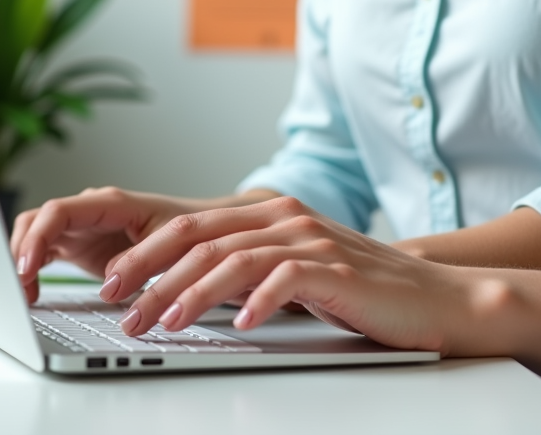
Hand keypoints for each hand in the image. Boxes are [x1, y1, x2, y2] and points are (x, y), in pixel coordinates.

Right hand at [10, 187, 203, 303]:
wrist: (192, 234)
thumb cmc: (184, 231)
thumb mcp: (168, 243)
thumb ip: (138, 257)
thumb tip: (110, 278)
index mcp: (108, 203)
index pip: (59, 211)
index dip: (38, 237)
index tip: (27, 266)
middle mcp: (87, 211)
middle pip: (37, 220)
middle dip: (20, 250)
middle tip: (17, 286)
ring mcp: (79, 227)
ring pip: (34, 234)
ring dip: (22, 261)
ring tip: (23, 294)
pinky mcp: (76, 245)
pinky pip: (42, 251)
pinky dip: (32, 270)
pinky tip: (32, 293)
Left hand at [100, 196, 477, 352]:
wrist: (429, 295)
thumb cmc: (357, 289)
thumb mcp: (289, 271)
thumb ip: (245, 269)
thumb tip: (184, 293)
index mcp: (267, 213)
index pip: (191, 227)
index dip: (145, 253)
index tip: (112, 281)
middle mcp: (284, 217)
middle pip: (200, 238)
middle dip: (152, 273)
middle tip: (121, 306)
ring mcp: (310, 240)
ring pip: (233, 259)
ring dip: (192, 294)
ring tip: (164, 322)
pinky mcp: (336, 267)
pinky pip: (286, 279)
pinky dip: (258, 302)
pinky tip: (242, 326)